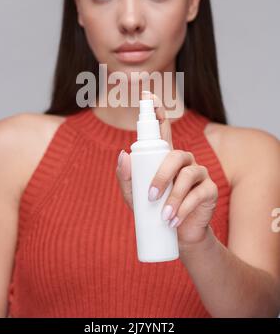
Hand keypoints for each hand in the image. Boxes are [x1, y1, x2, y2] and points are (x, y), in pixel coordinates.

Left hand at [116, 91, 217, 247]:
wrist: (178, 237)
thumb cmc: (155, 212)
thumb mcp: (134, 197)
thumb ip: (126, 177)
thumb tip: (123, 154)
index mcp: (165, 157)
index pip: (162, 130)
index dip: (157, 112)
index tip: (148, 96)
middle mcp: (183, 161)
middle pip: (174, 155)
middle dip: (161, 175)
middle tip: (150, 196)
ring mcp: (198, 173)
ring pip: (187, 175)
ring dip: (173, 197)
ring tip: (164, 216)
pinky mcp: (209, 190)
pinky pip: (199, 194)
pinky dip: (185, 208)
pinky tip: (176, 220)